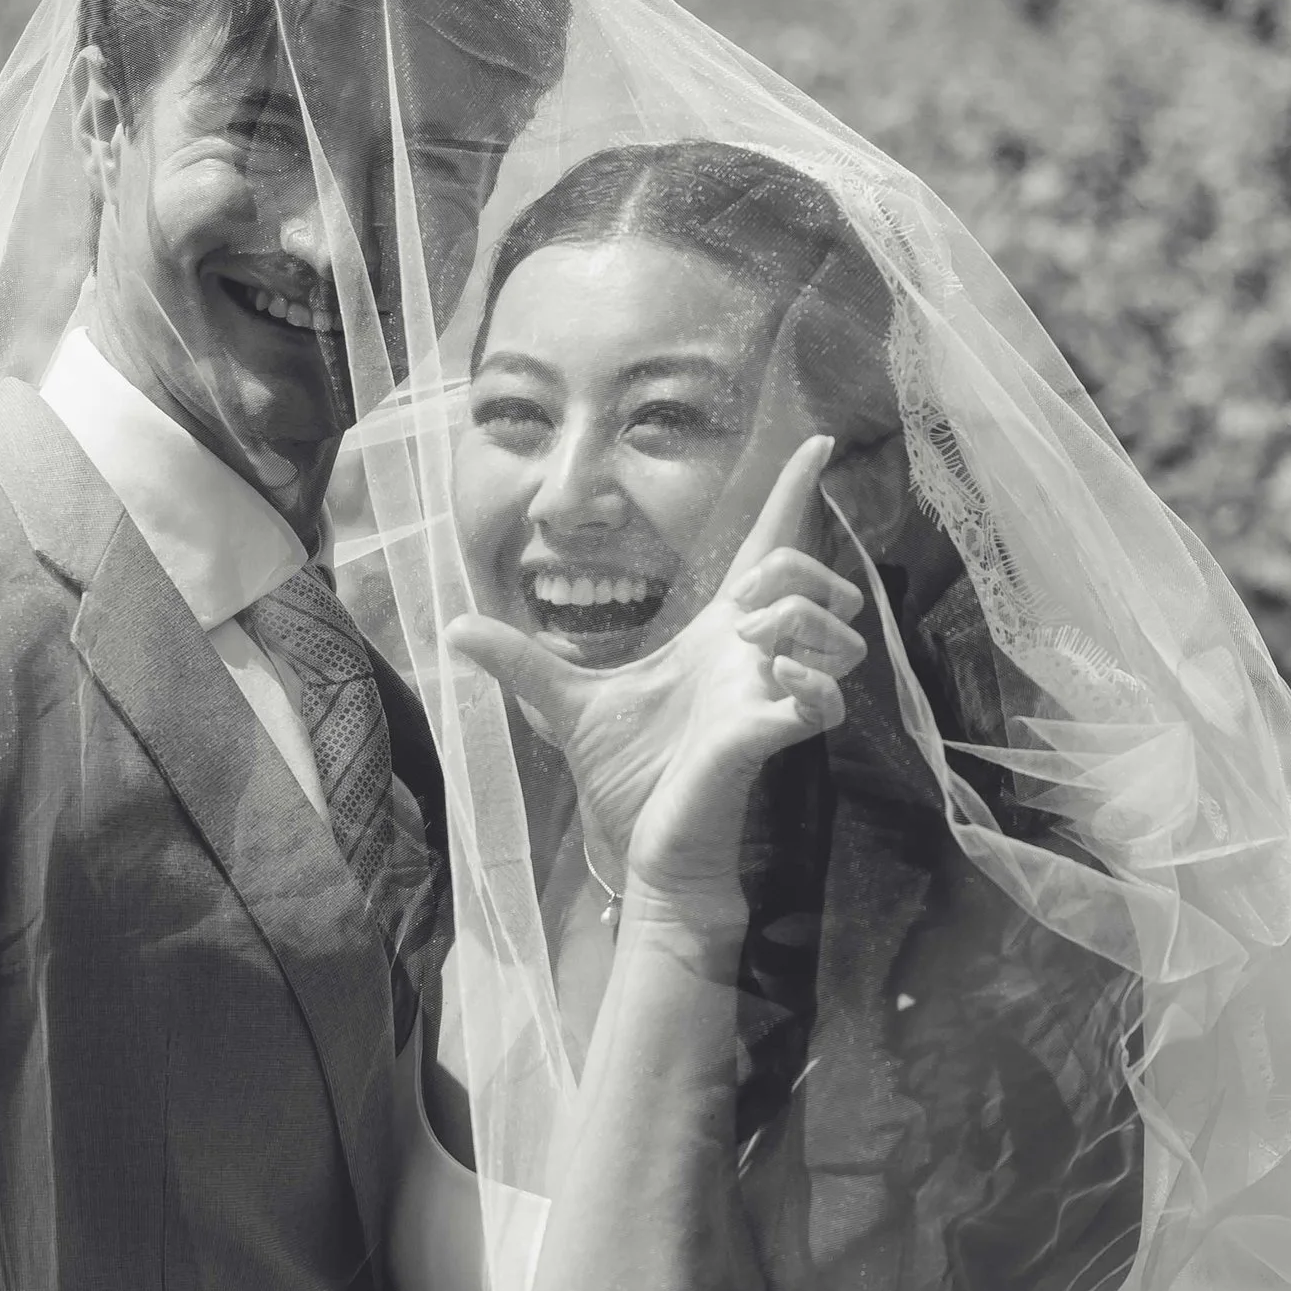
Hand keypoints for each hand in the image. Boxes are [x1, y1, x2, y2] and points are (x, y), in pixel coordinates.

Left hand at [447, 435, 867, 912]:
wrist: (643, 849)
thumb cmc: (626, 778)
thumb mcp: (565, 704)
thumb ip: (519, 661)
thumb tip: (455, 627)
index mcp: (716, 637)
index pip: (767, 548)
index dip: (791, 493)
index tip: (817, 441)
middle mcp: (754, 656)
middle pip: (812, 573)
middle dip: (791, 568)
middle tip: (734, 608)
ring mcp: (771, 693)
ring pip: (835, 626)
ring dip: (798, 617)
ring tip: (747, 642)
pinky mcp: (774, 735)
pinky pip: (827, 695)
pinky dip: (807, 678)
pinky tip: (769, 679)